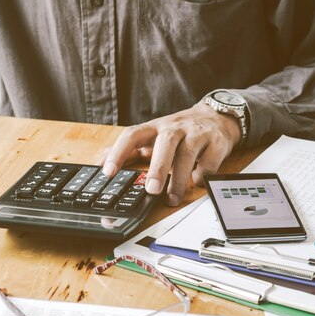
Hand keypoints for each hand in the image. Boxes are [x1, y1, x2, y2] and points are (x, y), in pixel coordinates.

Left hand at [101, 103, 241, 205]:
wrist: (216, 117)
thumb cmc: (179, 131)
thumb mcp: (152, 135)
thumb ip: (128, 149)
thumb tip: (98, 161)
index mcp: (154, 128)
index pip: (132, 135)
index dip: (118, 153)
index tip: (108, 172)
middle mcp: (174, 128)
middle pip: (165, 143)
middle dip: (158, 168)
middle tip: (151, 189)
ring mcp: (196, 134)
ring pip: (187, 155)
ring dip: (179, 180)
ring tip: (172, 198)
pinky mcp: (216, 143)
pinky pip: (209, 162)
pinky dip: (202, 175)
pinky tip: (196, 182)